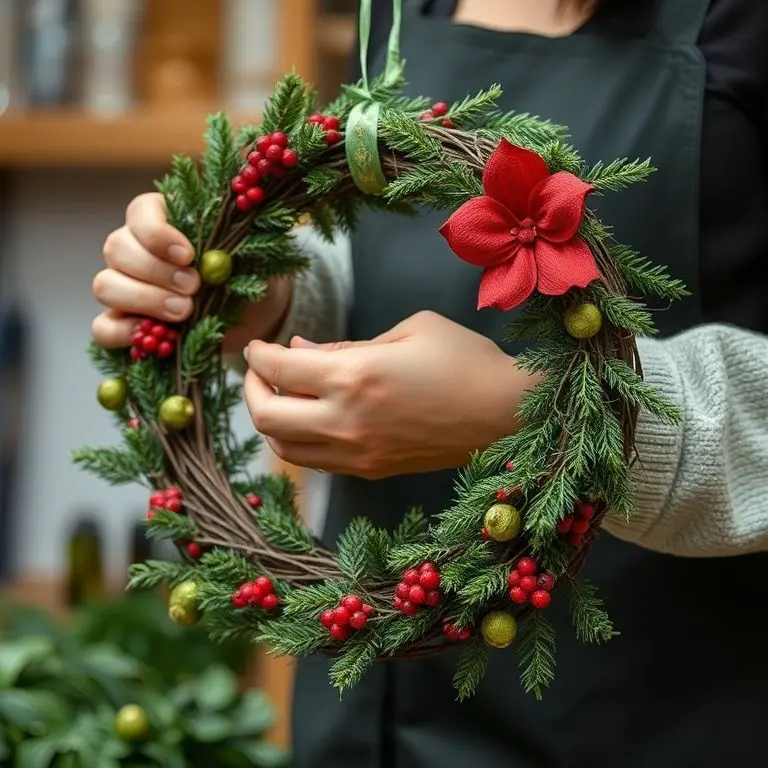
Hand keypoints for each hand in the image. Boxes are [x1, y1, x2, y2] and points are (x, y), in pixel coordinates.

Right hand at [91, 192, 291, 349]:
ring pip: (106, 285)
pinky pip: (103, 329)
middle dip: (155, 270)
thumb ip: (236, 246)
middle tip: (194, 288)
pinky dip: (123, 334)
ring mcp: (124, 286)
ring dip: (143, 299)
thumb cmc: (251, 273)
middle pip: (116, 248)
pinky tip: (158, 338)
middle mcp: (135, 249)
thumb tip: (218, 253)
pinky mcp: (125, 324)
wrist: (256, 312)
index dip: (156, 232)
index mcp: (163, 219)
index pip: (139, 212)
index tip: (188, 254)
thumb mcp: (253, 255)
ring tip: (185, 312)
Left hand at [243, 311, 539, 478]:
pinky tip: (310, 417)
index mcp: (354, 376)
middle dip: (249, 388)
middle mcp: (346, 421)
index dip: (258, 353)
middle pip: (265, 416)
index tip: (257, 344)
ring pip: (284, 447)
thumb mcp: (408, 330)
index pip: (278, 367)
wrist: (507, 415)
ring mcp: (357, 454)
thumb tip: (302, 348)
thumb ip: (348, 343)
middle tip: (257, 370)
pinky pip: (315, 461)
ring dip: (269, 419)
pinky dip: (298, 439)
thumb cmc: (465, 359)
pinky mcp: (371, 471)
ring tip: (279, 394)